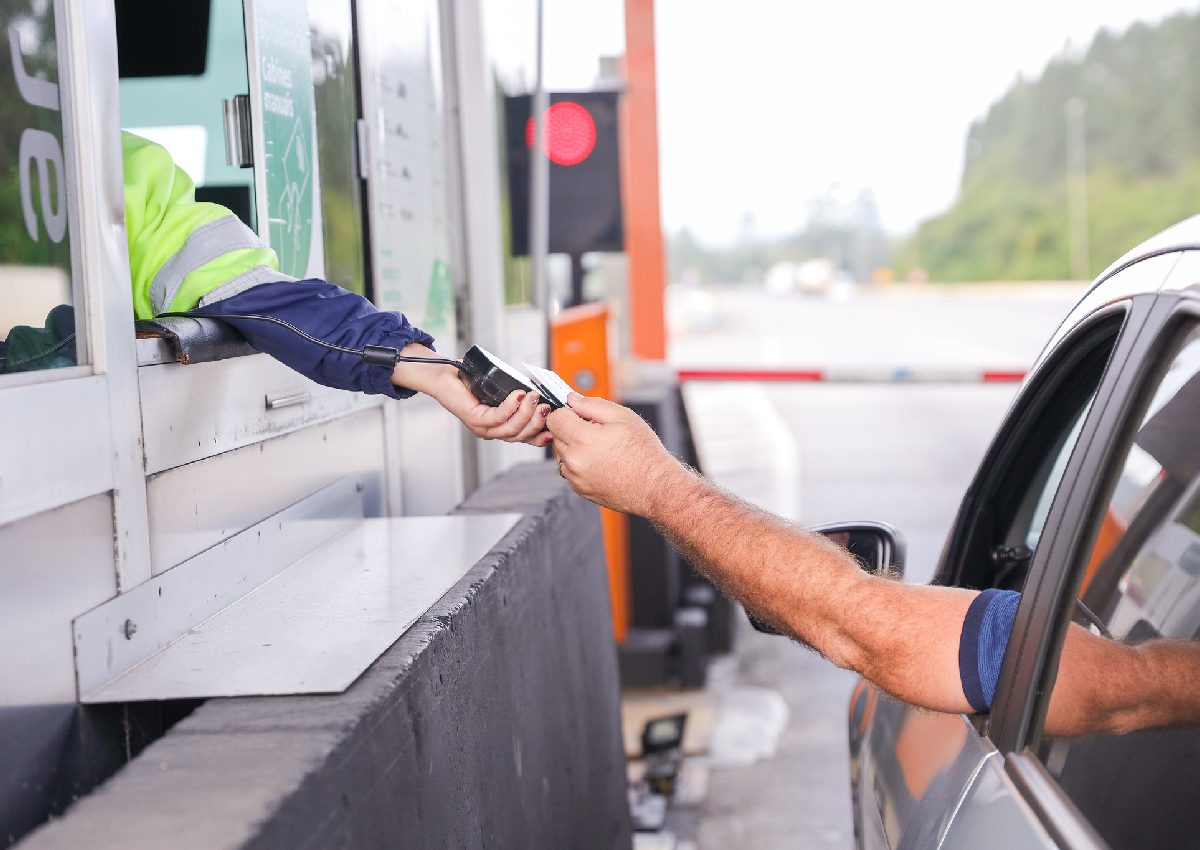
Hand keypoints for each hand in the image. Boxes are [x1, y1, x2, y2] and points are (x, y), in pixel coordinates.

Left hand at [430, 368, 551, 444]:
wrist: (444, 376)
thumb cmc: (470, 381)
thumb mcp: (500, 390)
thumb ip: (518, 396)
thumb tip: (540, 393)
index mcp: (499, 428)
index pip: (524, 438)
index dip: (540, 436)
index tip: (554, 428)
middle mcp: (491, 432)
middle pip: (521, 435)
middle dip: (537, 422)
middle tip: (547, 405)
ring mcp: (482, 428)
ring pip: (511, 428)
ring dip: (526, 413)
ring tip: (534, 397)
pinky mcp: (474, 419)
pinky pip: (497, 417)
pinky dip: (511, 407)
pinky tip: (518, 395)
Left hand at [546, 393, 686, 514]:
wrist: (655, 486)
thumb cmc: (644, 453)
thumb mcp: (622, 417)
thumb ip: (592, 404)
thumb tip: (572, 399)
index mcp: (582, 439)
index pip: (554, 418)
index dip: (567, 412)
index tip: (579, 414)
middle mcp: (574, 461)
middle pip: (556, 436)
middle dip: (571, 429)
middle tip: (597, 431)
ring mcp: (576, 478)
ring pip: (562, 454)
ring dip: (574, 447)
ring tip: (600, 448)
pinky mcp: (580, 490)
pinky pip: (570, 470)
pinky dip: (579, 464)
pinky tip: (601, 462)